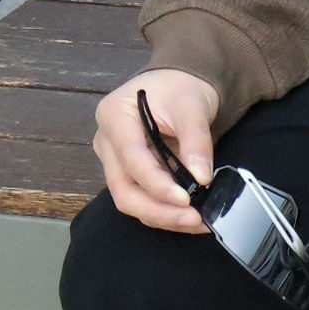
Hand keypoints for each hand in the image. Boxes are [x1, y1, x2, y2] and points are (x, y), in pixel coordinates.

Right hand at [92, 68, 218, 233]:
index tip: (186, 199)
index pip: (132, 158)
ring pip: (130, 201)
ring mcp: (114, 161)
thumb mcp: (192, 107)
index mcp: (114, 116)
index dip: (157, 184)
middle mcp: (106, 142)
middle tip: (193, 220)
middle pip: (123, 189)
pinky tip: (191, 218)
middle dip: (158, 210)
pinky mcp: (128, 175)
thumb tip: (201, 179)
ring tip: (198, 223)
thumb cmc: (180, 90)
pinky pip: (142, 200)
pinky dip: (166, 213)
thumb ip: (196, 141)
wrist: (177, 86)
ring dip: (163, 217)